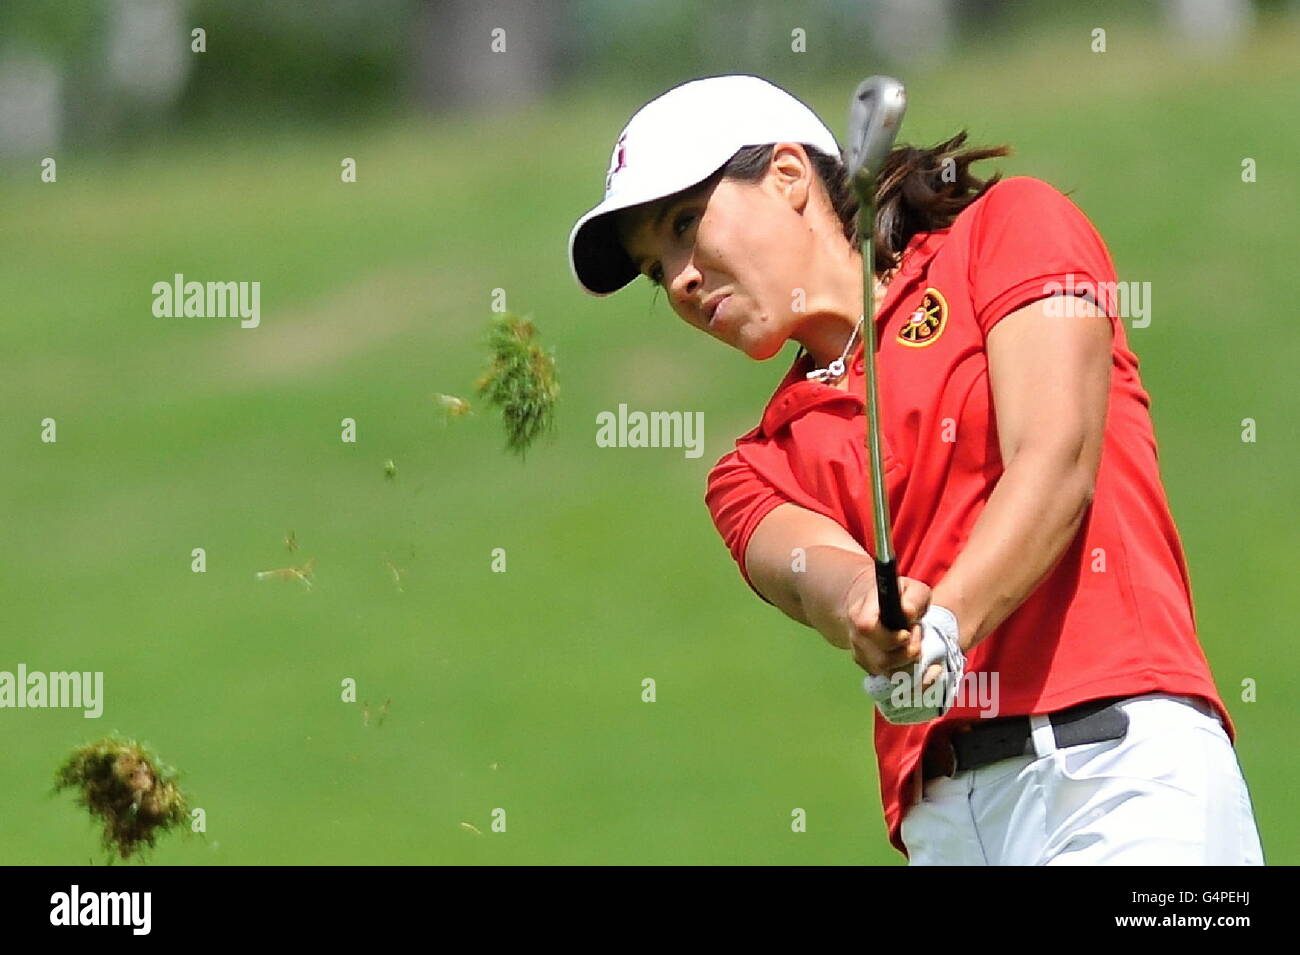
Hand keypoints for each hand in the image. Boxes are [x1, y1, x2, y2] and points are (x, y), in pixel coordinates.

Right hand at [840, 570, 942, 688]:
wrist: (874, 609)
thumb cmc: (896, 597)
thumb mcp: (910, 589)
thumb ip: (913, 599)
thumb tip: (908, 613)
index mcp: (861, 614)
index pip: (867, 629)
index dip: (889, 637)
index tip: (907, 633)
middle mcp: (857, 640)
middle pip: (881, 660)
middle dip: (907, 652)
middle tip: (917, 633)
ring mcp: (863, 658)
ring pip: (889, 675)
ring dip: (911, 664)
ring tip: (916, 644)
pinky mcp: (872, 671)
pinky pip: (894, 684)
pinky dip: (914, 678)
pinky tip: (929, 667)